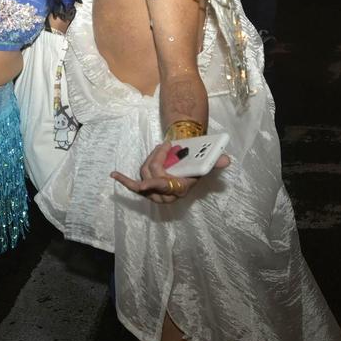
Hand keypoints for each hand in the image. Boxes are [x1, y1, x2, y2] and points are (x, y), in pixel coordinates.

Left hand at [110, 141, 229, 203]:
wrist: (188, 171)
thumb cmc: (196, 168)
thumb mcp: (206, 165)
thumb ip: (214, 162)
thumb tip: (226, 160)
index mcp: (178, 190)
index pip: (164, 186)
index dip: (154, 185)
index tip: (144, 184)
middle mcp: (164, 195)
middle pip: (153, 173)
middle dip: (158, 157)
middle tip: (167, 145)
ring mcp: (153, 192)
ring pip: (145, 171)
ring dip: (152, 157)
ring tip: (161, 149)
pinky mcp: (145, 187)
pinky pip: (133, 186)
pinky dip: (123, 180)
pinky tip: (113, 175)